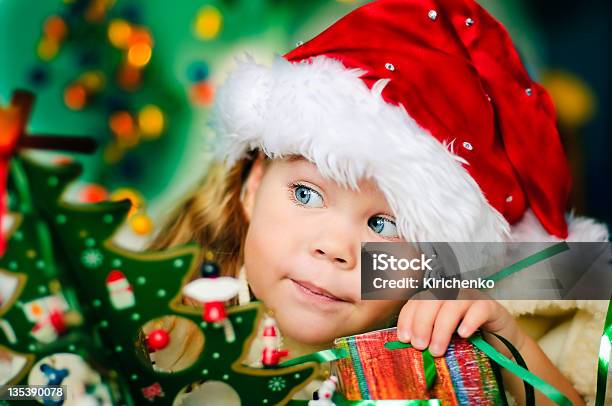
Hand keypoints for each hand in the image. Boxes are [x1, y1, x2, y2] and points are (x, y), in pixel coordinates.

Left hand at [396, 290, 522, 356]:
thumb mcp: (442, 339)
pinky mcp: (491, 306)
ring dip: (442, 328)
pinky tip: (463, 335)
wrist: (500, 345)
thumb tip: (407, 344)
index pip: (416, 301)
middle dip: (422, 323)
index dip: (407, 318)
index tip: (404, 338)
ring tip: (437, 350)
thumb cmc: (466, 341)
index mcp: (436, 298)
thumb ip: (426, 337)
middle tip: (419, 346)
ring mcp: (471, 297)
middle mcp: (451, 293)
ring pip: (452, 304)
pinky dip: (469, 321)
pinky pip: (479, 309)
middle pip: (432, 300)